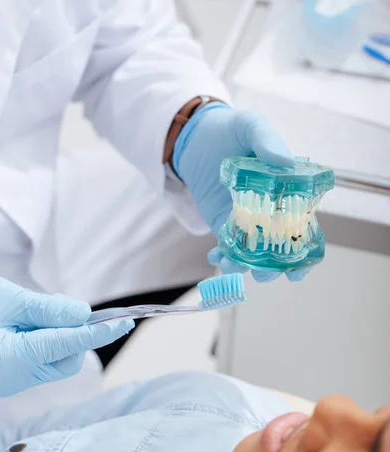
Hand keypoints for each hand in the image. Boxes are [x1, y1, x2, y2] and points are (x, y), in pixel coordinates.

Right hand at [0, 275, 133, 396]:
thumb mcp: (6, 299)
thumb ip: (47, 309)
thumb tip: (84, 315)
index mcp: (14, 359)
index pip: (69, 344)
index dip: (99, 332)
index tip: (124, 322)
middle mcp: (15, 377)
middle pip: (65, 357)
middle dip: (71, 332)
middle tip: (56, 307)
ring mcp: (10, 379)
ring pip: (54, 358)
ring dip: (56, 334)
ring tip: (27, 313)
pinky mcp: (8, 375)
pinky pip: (39, 358)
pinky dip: (43, 340)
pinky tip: (25, 323)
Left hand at [173, 103, 309, 282]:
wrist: (197, 136)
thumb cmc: (231, 129)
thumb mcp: (251, 127)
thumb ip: (267, 141)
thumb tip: (286, 163)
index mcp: (287, 193)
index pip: (303, 227)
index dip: (304, 252)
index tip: (299, 269)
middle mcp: (269, 212)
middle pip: (277, 249)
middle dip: (274, 269)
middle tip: (266, 274)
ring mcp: (245, 220)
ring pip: (251, 253)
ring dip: (245, 267)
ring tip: (233, 267)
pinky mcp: (223, 223)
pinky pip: (226, 246)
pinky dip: (221, 256)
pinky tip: (215, 257)